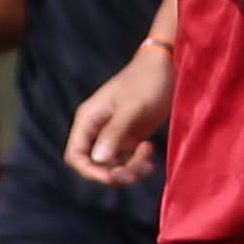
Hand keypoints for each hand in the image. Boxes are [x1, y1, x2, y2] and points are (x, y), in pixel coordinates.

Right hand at [64, 40, 172, 184]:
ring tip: (148, 162)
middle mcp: (96, 129)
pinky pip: (127, 159)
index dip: (89, 171)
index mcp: (88, 119)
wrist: (167, 66)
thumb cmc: (147, 81)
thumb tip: (97, 160)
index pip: (75, 155)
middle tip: (139, 172)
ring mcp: (113, 134)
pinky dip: (137, 161)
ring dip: (129, 170)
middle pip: (95, 165)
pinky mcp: (129, 136)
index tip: (112, 177)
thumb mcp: (131, 107)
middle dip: (115, 174)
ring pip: (112, 165)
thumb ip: (114, 133)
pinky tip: (150, 148)